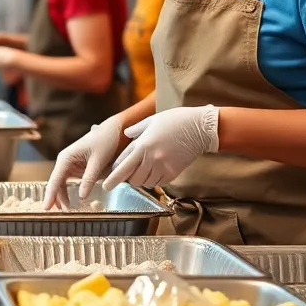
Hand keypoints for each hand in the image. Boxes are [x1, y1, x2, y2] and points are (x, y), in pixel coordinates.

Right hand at [44, 114, 125, 209]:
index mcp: (66, 158)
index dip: (49, 195)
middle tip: (60, 215)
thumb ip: (89, 179)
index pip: (55, 180)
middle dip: (56, 199)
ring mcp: (70, 165)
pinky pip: (71, 183)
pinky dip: (70, 193)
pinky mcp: (78, 169)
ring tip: (67, 211)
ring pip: (62, 185)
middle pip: (56, 184)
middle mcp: (65, 162)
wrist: (113, 131)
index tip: (45, 208)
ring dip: (63, 198)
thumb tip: (81, 197)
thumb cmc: (105, 141)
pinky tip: (72, 203)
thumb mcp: (98, 161)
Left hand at [102, 105, 219, 191]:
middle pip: (132, 179)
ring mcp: (164, 166)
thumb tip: (126, 134)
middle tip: (126, 175)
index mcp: (143, 145)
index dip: (113, 178)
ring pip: (145, 183)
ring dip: (140, 180)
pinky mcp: (174, 172)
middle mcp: (152, 158)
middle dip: (127, 179)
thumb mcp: (152, 120)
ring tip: (141, 171)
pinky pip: (159, 183)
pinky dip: (153, 181)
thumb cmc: (175, 120)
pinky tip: (154, 172)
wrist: (200, 128)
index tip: (106, 184)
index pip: (122, 167)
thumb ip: (136, 129)